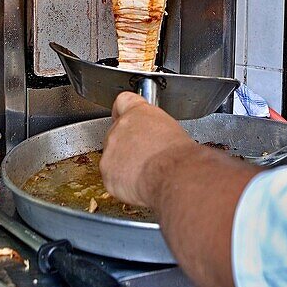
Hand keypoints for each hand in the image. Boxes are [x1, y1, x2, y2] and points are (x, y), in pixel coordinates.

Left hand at [100, 93, 195, 207]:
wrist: (174, 175)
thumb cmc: (179, 155)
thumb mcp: (173, 131)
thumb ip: (156, 128)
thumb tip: (158, 137)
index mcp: (138, 113)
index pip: (124, 101)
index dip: (125, 111)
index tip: (127, 118)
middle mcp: (120, 127)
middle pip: (117, 134)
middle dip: (127, 146)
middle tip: (145, 157)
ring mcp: (111, 150)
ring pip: (113, 157)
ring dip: (124, 165)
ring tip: (146, 173)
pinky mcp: (107, 172)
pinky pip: (112, 178)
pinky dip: (122, 183)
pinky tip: (139, 184)